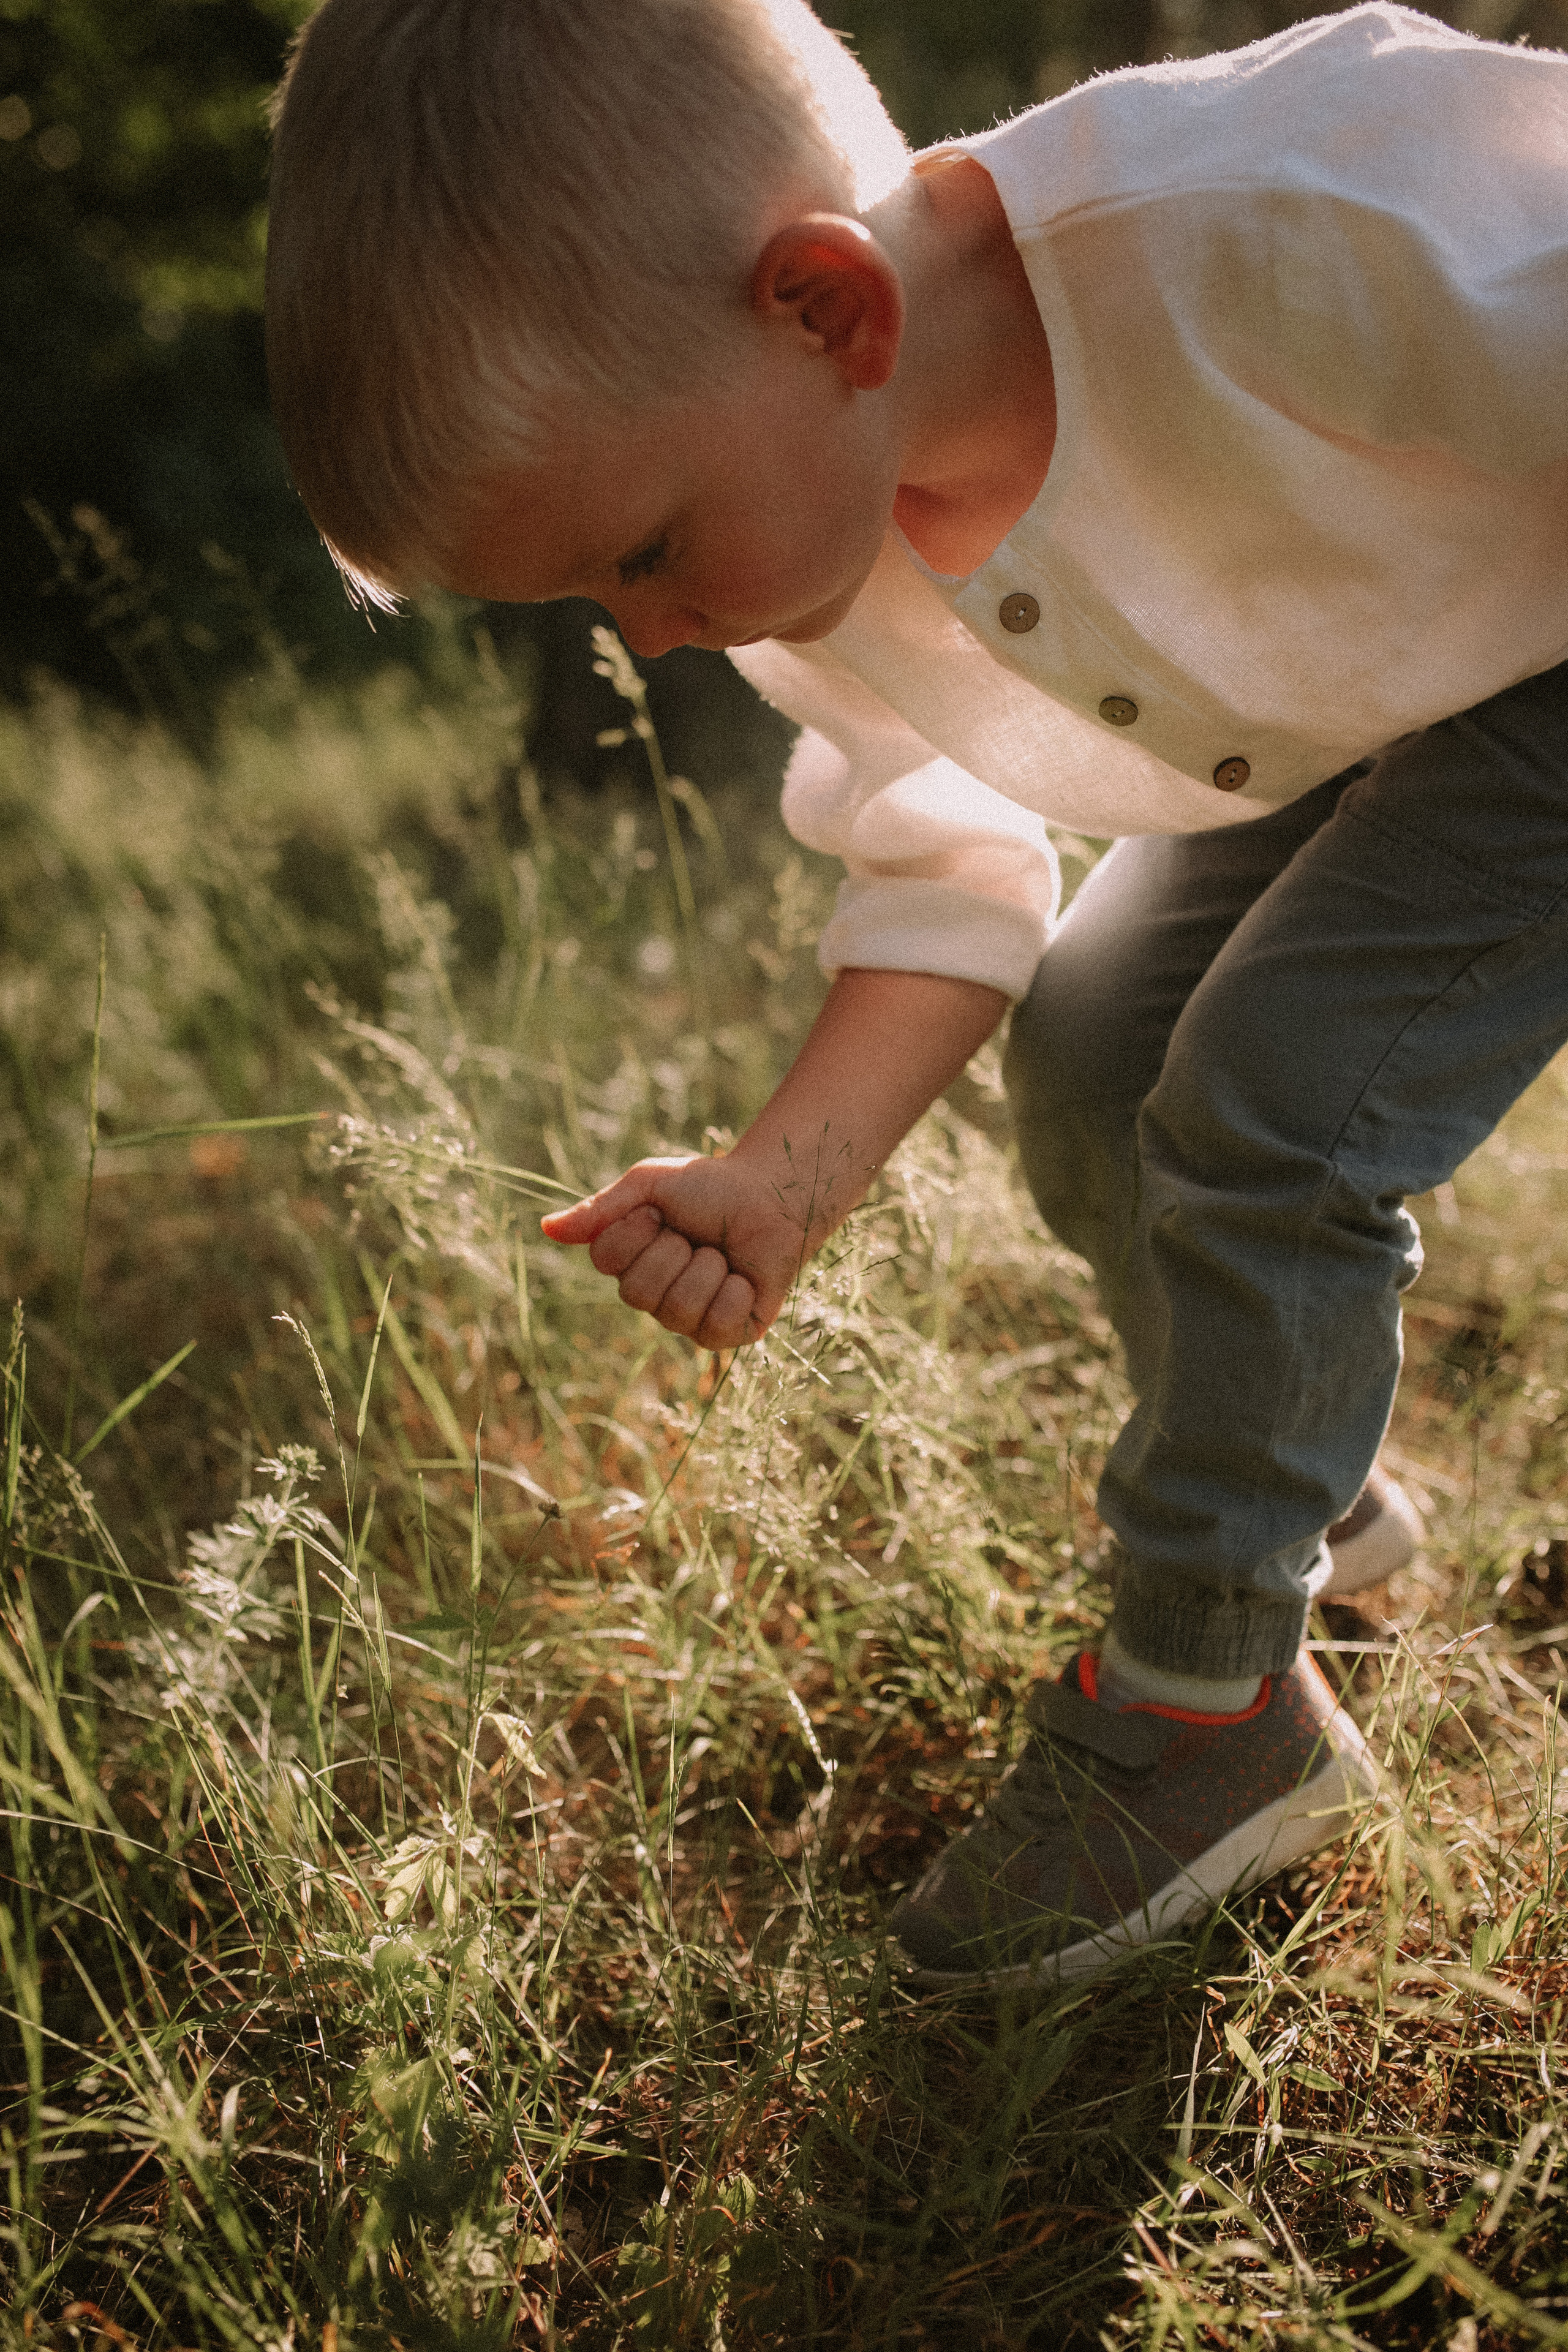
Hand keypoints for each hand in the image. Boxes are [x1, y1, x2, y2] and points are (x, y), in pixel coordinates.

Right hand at [540, 1153, 822, 1349]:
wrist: (775, 1196)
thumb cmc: (711, 1187)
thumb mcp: (650, 1184)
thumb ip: (602, 1209)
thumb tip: (546, 1228)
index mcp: (630, 1261)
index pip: (606, 1261)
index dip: (635, 1232)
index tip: (660, 1212)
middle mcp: (654, 1296)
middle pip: (637, 1293)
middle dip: (673, 1251)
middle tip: (696, 1234)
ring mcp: (689, 1319)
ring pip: (676, 1312)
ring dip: (706, 1269)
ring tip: (722, 1254)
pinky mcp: (727, 1333)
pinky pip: (715, 1328)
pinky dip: (733, 1294)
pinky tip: (742, 1279)